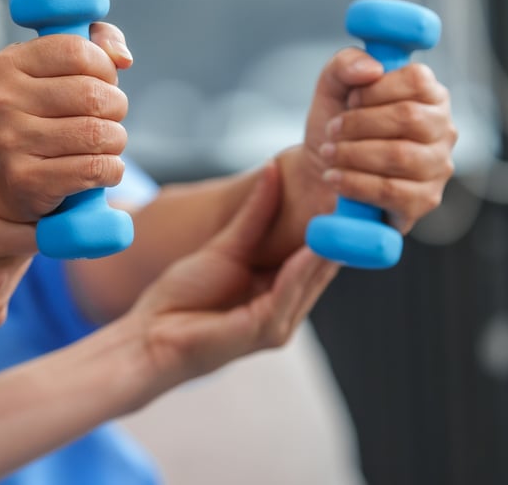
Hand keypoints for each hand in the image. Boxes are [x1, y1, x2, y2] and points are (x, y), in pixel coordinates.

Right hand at [0, 22, 133, 221]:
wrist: (13, 178)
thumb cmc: (49, 112)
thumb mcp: (62, 67)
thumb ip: (97, 41)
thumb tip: (121, 57)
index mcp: (7, 64)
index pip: (76, 51)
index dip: (103, 66)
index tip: (102, 80)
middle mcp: (2, 100)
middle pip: (92, 94)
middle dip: (116, 105)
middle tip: (108, 116)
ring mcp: (11, 141)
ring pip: (98, 133)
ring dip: (115, 139)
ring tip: (104, 142)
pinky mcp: (26, 179)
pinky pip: (95, 168)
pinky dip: (112, 169)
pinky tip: (102, 168)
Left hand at [128, 163, 339, 387]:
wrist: (151, 337)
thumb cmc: (183, 296)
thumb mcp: (224, 247)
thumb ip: (253, 215)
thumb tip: (272, 170)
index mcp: (279, 291)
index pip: (317, 254)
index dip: (333, 223)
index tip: (346, 189)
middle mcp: (286, 309)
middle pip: (322, 265)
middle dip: (339, 231)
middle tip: (357, 194)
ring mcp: (278, 323)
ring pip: (311, 278)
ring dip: (328, 247)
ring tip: (344, 213)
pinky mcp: (265, 330)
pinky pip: (289, 293)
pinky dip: (302, 268)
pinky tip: (313, 245)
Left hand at [268, 48, 455, 265]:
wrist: (322, 171)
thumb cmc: (338, 125)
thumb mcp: (333, 87)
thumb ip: (346, 64)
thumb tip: (371, 68)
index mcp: (429, 95)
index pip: (418, 80)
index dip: (377, 89)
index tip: (350, 99)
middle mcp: (442, 129)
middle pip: (408, 117)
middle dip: (359, 123)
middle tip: (332, 130)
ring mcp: (438, 167)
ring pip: (400, 156)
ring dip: (353, 154)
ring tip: (329, 153)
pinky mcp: (424, 200)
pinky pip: (392, 191)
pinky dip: (355, 183)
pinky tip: (335, 178)